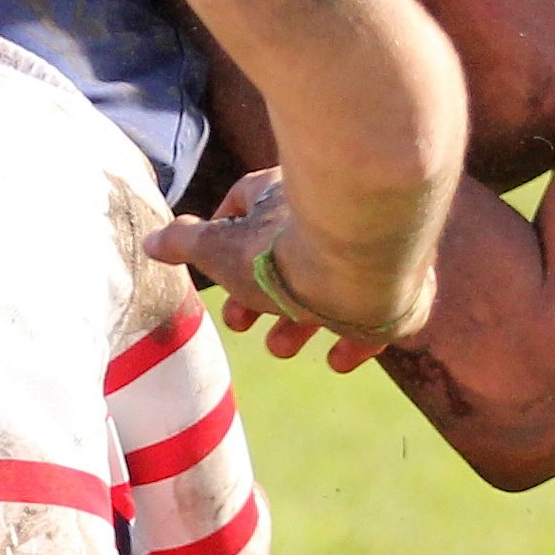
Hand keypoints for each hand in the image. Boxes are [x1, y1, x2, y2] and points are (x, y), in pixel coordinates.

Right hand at [145, 169, 422, 372]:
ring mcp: (370, 247)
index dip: (226, 241)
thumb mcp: (219, 247)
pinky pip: (379, 313)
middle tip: (245, 327)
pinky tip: (338, 359)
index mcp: (286, 195)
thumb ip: (185, 242)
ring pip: (333, 285)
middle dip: (262, 294)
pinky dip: (356, 339)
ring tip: (283, 346)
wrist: (362, 251)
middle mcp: (332, 214)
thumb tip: (151, 239)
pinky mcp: (403, 283)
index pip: (250, 205)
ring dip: (302, 320)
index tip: (214, 274)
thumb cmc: (281, 246)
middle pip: (292, 254)